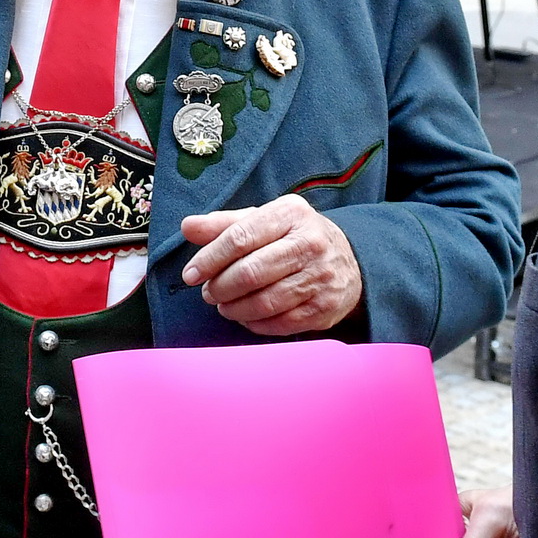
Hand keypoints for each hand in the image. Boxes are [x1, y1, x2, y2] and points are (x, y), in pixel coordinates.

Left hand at [180, 197, 362, 333]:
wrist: (350, 262)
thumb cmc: (295, 237)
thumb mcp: (264, 220)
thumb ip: (225, 224)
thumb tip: (187, 227)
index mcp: (291, 214)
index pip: (240, 237)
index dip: (209, 259)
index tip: (190, 274)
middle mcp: (310, 243)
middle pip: (250, 272)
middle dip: (220, 287)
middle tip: (209, 292)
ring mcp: (320, 277)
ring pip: (263, 302)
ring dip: (234, 309)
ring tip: (224, 305)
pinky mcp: (324, 307)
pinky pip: (279, 323)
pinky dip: (255, 324)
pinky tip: (246, 316)